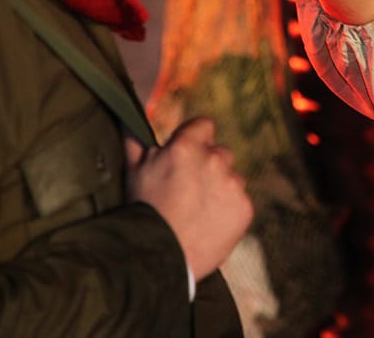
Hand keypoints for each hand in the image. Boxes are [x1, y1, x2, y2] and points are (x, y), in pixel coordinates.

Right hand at [123, 117, 252, 280]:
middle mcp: (215, 160)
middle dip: (208, 166)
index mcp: (186, 146)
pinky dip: (228, 210)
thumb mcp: (133, 171)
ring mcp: (233, 185)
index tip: (187, 156)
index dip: (195, 140)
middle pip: (221, 153)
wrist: (158, 256)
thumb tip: (129, 117)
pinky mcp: (244, 208)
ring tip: (198, 211)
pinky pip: (240, 202)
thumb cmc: (142, 211)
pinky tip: (209, 224)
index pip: (204, 125)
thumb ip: (135, 138)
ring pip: (232, 178)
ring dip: (221, 188)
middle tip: (189, 190)